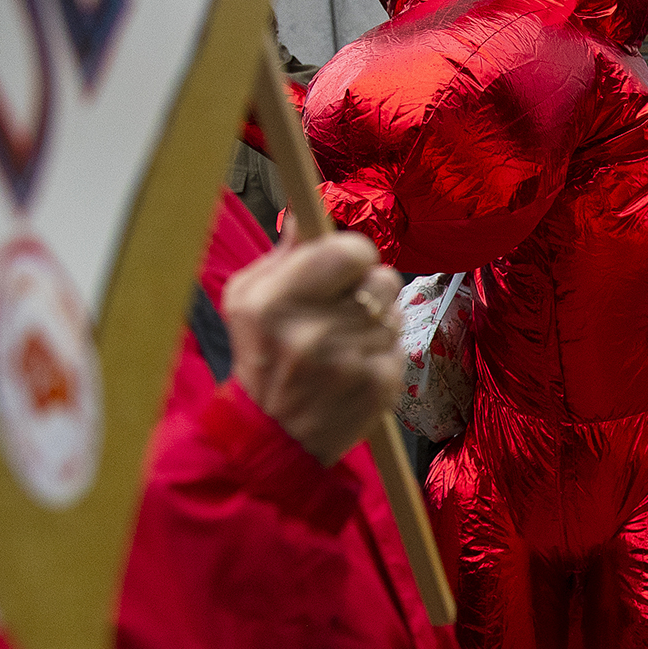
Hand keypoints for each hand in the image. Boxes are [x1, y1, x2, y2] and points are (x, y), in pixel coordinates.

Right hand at [223, 215, 400, 464]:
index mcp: (276, 302)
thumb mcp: (247, 300)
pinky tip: (355, 367)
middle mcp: (314, 332)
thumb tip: (305, 213)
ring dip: (377, 321)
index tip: (343, 267)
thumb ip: (282, 255)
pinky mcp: (379, 386)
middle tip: (343, 310)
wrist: (274, 435)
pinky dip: (382, 353)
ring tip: (344, 342)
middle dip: (367, 289)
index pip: (351, 251)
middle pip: (382, 279)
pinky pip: (400, 346)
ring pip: (395, 312)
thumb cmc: (260, 356)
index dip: (353, 255)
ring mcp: (351, 362)